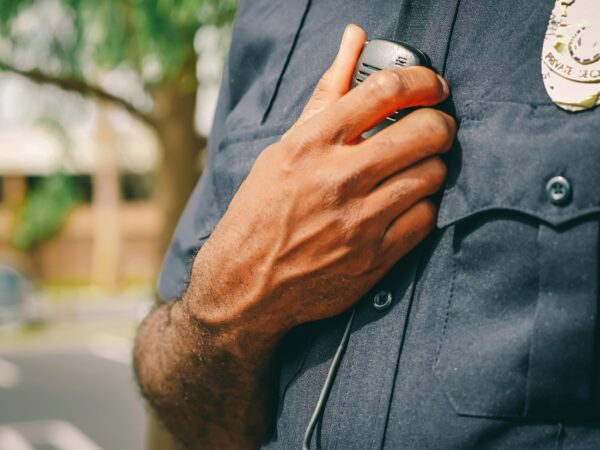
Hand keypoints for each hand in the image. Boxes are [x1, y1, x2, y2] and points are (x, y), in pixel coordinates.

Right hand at [184, 24, 455, 349]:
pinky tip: (406, 204)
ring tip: (415, 169)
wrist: (247, 285)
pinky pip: (427, 218)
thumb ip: (327, 94)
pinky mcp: (374, 257)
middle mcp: (337, 178)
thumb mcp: (285, 149)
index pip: (386, 89)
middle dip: (440, 124)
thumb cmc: (261, 211)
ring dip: (433, 166)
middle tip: (434, 128)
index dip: (423, 80)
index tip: (432, 86)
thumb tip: (354, 38)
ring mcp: (359, 221)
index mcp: (311, 144)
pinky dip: (424, 206)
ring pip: (433, 175)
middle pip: (425, 131)